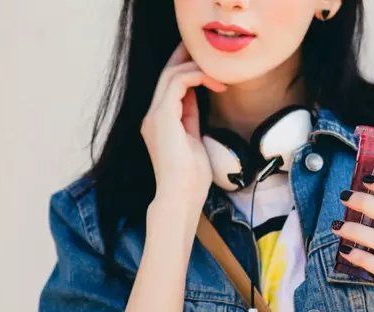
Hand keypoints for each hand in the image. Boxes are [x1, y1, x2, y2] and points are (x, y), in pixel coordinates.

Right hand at [141, 41, 227, 210]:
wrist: (180, 196)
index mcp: (159, 122)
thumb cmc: (191, 178)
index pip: (170, 86)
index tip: (212, 69)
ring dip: (197, 68)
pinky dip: (198, 77)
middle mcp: (152, 116)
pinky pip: (178, 82)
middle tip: (211, 52)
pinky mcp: (162, 117)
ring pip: (171, 74)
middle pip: (167, 73)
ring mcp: (154, 116)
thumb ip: (191, 118)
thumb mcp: (194, 140)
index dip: (188, 71)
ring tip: (222, 74)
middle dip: (187, 58)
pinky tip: (217, 84)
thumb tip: (197, 98)